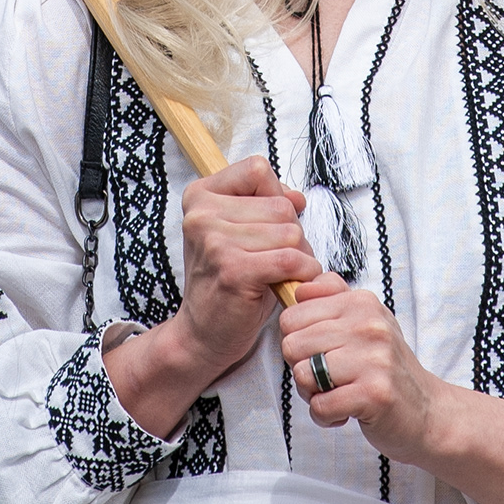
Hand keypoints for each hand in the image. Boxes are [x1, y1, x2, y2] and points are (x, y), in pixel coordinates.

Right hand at [104, 156, 316, 434]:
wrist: (202, 334)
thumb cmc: (227, 282)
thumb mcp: (240, 233)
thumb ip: (266, 205)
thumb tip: (298, 197)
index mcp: (200, 196)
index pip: (258, 170)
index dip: (275, 196)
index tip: (267, 224)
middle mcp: (201, 214)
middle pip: (280, 204)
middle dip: (291, 233)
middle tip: (274, 259)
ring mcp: (214, 242)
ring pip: (290, 231)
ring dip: (298, 255)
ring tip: (278, 274)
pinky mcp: (233, 270)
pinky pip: (289, 259)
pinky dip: (302, 271)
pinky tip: (290, 283)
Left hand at [278, 273, 503, 503]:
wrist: (427, 411)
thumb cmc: (385, 367)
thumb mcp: (365, 321)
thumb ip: (332, 297)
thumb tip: (299, 288)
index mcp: (362, 303)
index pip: (292, 316)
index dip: (297, 341)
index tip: (320, 353)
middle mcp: (369, 326)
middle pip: (292, 346)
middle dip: (302, 369)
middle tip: (328, 379)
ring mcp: (374, 359)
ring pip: (303, 375)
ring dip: (313, 395)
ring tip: (338, 394)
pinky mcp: (375, 394)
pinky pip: (320, 406)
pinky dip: (325, 417)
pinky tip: (345, 413)